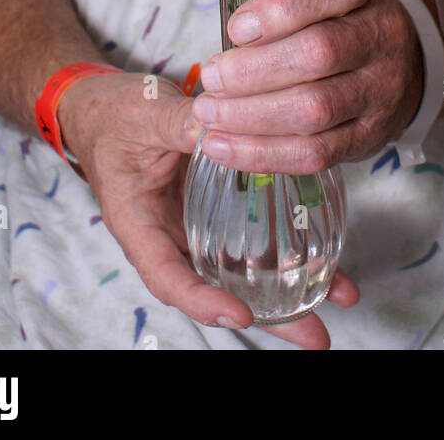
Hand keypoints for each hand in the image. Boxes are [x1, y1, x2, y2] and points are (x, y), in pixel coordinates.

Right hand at [59, 72, 358, 348]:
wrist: (104, 109)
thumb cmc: (114, 116)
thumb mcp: (142, 115)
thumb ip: (179, 123)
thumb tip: (217, 125)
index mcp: (139, 223)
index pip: (166, 275)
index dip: (202, 300)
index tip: (241, 314)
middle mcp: (170, 235)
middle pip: (217, 287)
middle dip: (268, 317)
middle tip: (315, 333)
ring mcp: (196, 226)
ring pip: (242, 269)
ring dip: (291, 288)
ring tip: (340, 296)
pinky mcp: (218, 210)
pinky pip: (252, 235)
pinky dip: (289, 247)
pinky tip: (328, 253)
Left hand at [191, 0, 424, 173]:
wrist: (396, 54)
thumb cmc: (334, 6)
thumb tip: (225, 0)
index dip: (282, 8)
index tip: (236, 28)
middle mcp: (382, 32)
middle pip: (319, 53)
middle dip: (252, 71)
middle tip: (211, 77)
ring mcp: (381, 88)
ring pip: (315, 110)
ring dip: (250, 116)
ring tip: (208, 112)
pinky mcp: (369, 134)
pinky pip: (315, 152)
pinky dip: (262, 153)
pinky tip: (221, 145)